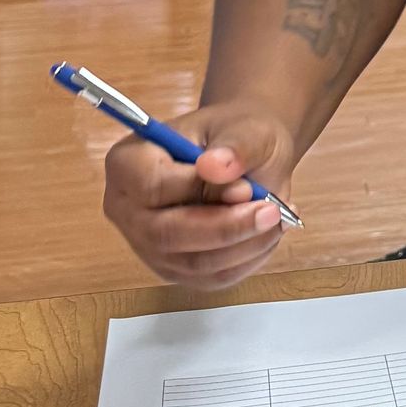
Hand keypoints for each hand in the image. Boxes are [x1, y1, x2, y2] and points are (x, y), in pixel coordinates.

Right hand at [103, 104, 297, 286]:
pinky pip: (210, 278)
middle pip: (165, 235)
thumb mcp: (246, 128)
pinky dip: (247, 259)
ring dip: (243, 246)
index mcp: (128, 162)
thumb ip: (234, 147)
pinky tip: (268, 234)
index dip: (199, 191)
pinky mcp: (174, 268)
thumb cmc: (238, 136)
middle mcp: (127, 209)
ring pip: (192, 263)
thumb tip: (216, 167)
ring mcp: (147, 244)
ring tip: (277, 217)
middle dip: (225, 228)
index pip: (152, 187)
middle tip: (272, 212)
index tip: (245, 187)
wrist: (245, 156)